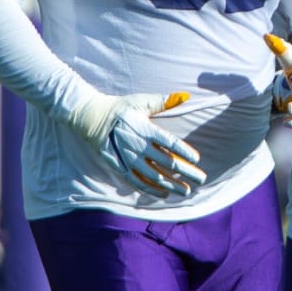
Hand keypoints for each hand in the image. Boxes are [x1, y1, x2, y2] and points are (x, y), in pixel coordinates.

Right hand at [70, 92, 206, 197]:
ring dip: (171, 185)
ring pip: (154, 176)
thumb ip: (163, 101)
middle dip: (185, 172)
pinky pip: (138, 182)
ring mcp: (129, 159)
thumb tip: (185, 96)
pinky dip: (151, 190)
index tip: (197, 159)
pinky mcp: (120, 167)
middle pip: (166, 162)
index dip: (184, 152)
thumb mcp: (140, 101)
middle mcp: (138, 146)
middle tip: (200, 180)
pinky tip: (164, 194)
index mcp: (145, 129)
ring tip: (186, 191)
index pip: (170, 143)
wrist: (91, 119)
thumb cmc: (119, 108)